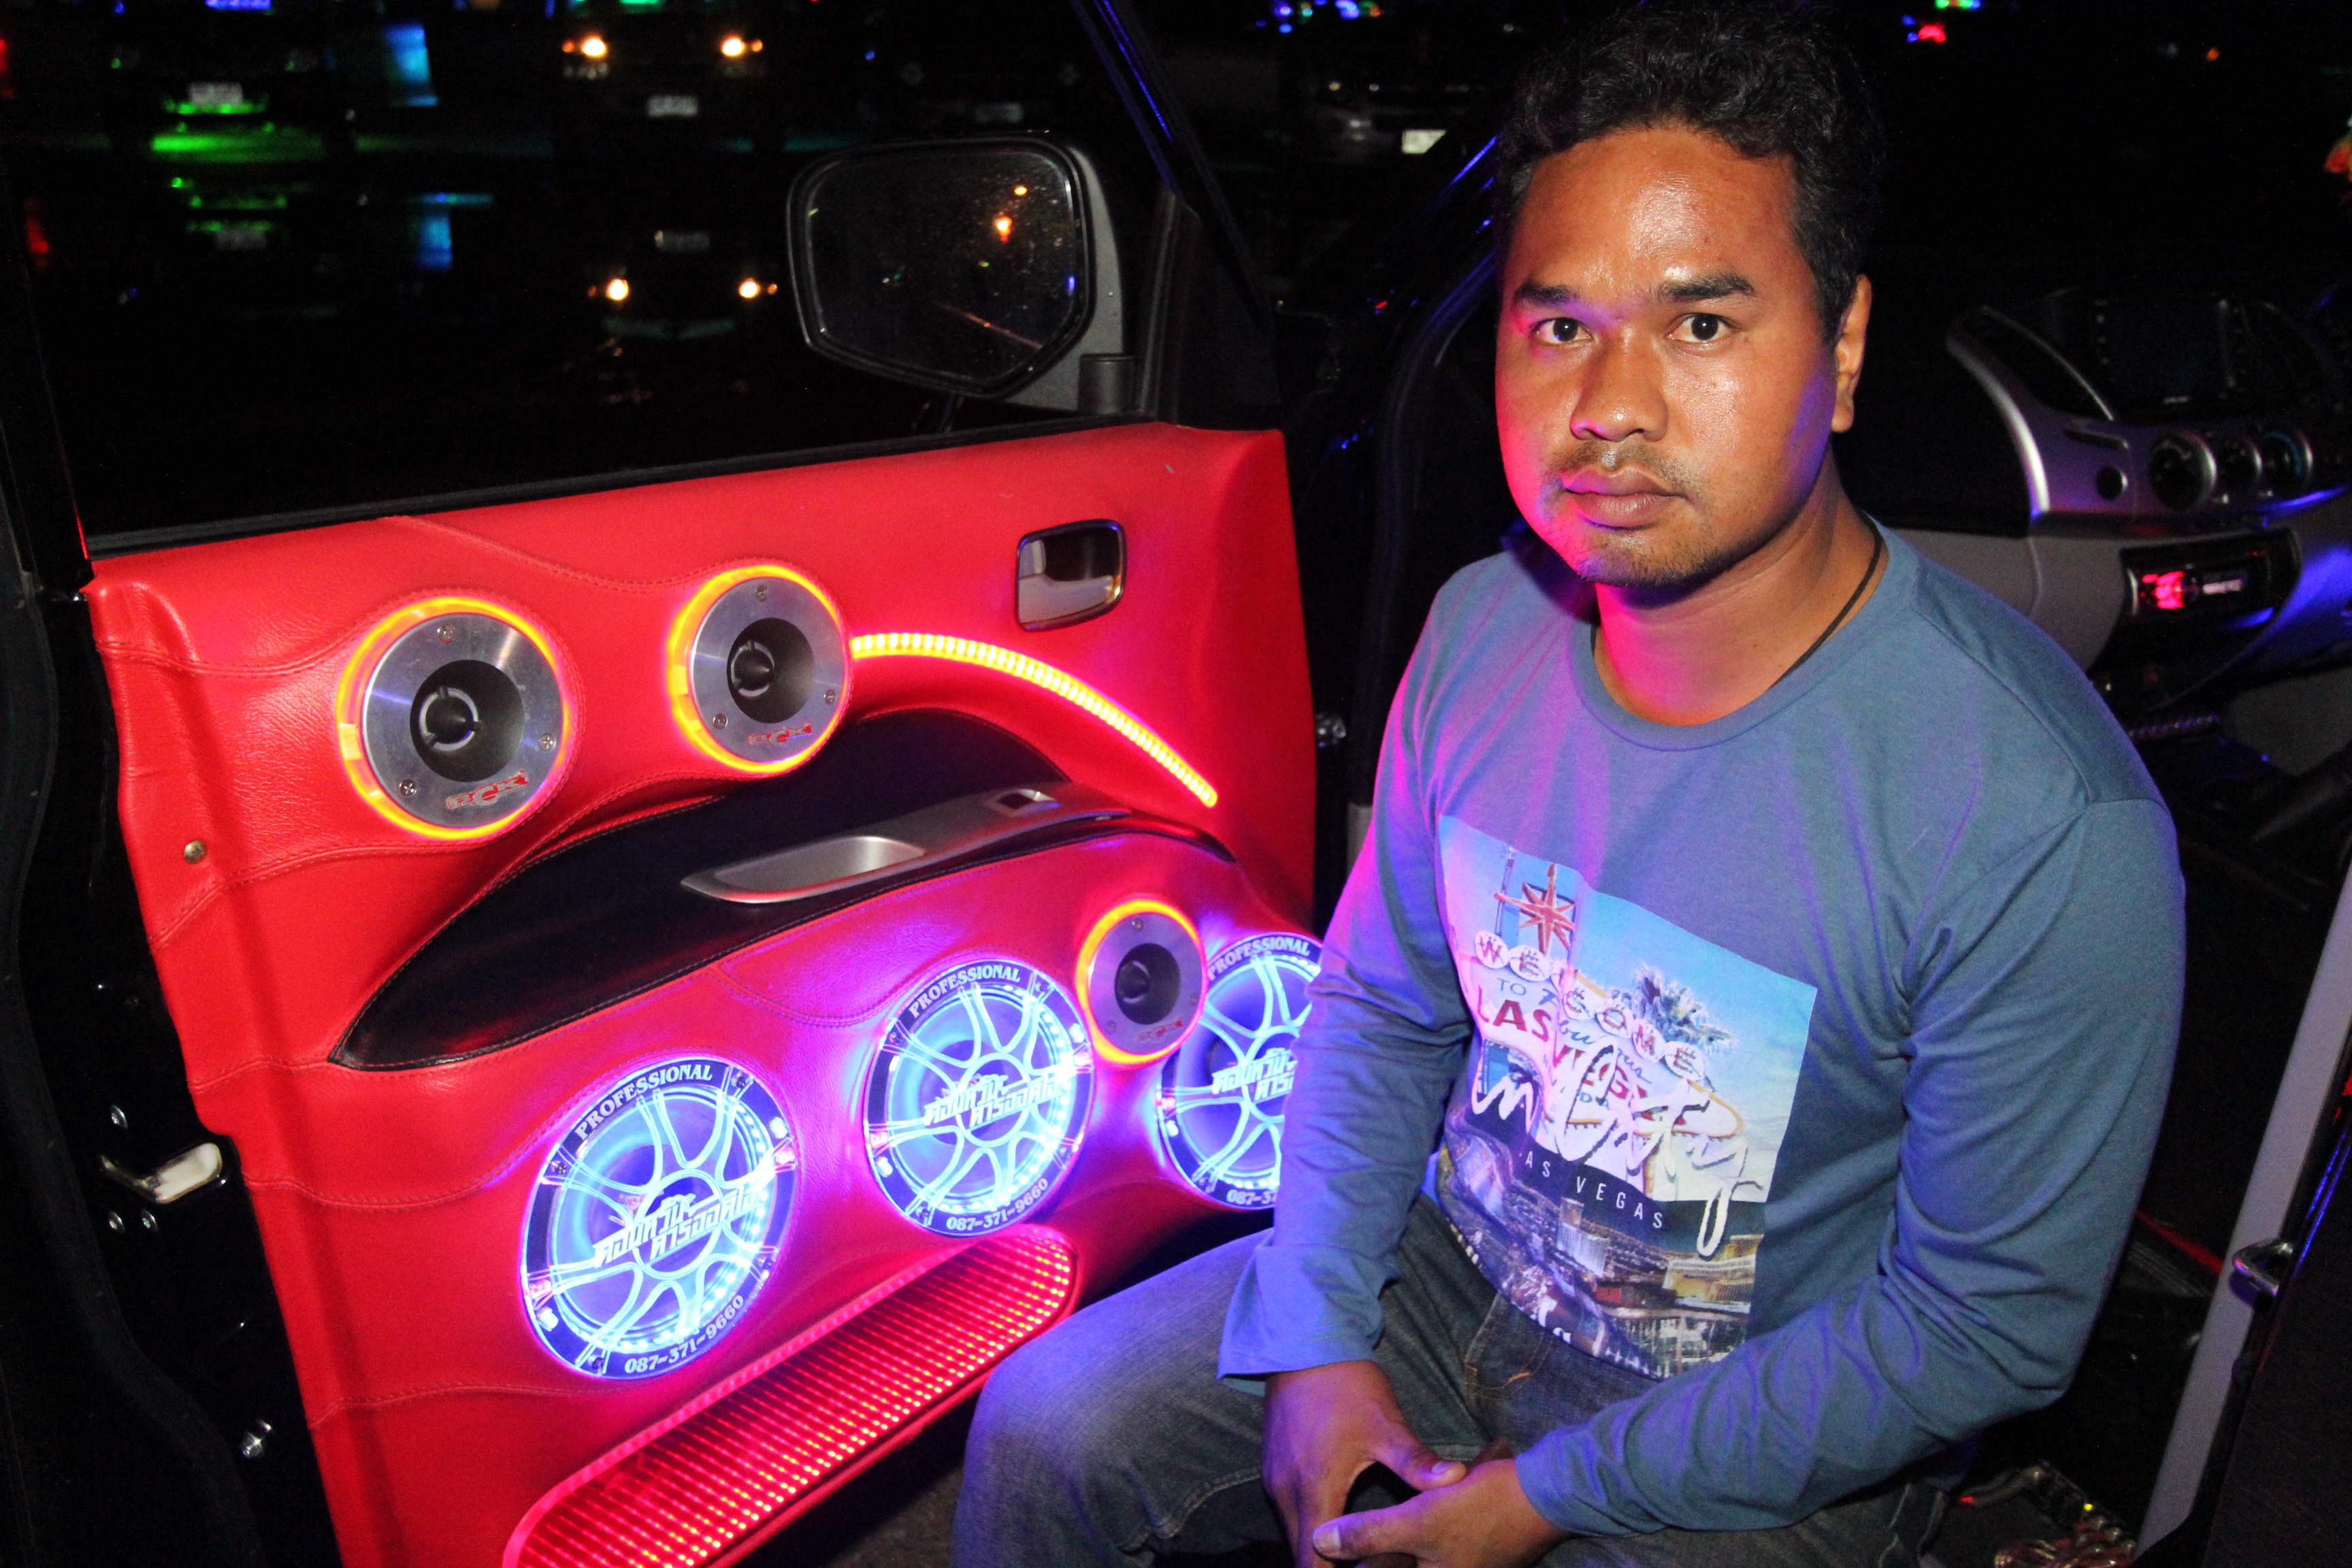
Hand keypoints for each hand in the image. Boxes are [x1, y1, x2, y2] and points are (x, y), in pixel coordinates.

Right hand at [1263, 1361, 1466, 1567]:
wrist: (1303, 1343)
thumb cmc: (1346, 1384)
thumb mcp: (1386, 1425)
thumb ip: (1416, 1461)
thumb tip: (1457, 1480)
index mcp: (1314, 1489)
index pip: (1313, 1561)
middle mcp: (1286, 1491)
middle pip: (1301, 1554)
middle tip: (1372, 1566)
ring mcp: (1276, 1479)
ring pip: (1295, 1534)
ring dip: (1320, 1549)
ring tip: (1360, 1555)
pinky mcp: (1274, 1467)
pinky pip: (1291, 1512)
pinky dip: (1311, 1526)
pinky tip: (1339, 1524)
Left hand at [1310, 1456, 1566, 1567]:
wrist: (1546, 1493)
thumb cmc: (1482, 1508)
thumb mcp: (1418, 1520)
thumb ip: (1369, 1535)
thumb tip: (1320, 1543)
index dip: (1351, 1565)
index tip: (1322, 1558)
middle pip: (1392, 1567)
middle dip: (1368, 1555)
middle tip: (1333, 1540)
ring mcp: (1461, 1567)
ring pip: (1408, 1560)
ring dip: (1385, 1549)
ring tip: (1353, 1533)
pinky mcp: (1469, 1551)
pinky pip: (1428, 1550)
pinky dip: (1408, 1539)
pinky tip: (1396, 1521)